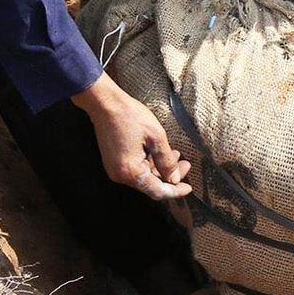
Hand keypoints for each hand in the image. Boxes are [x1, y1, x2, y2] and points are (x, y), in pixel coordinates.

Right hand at [71, 74, 191, 200]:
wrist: (105, 103)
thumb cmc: (129, 116)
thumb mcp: (156, 137)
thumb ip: (166, 161)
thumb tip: (174, 178)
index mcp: (130, 171)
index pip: (157, 191)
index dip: (175, 191)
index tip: (188, 187)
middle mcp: (120, 175)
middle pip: (150, 184)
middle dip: (170, 176)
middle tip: (185, 164)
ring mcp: (115, 169)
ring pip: (144, 176)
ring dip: (160, 168)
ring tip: (175, 154)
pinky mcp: (114, 162)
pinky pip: (136, 169)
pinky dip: (149, 163)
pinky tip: (159, 152)